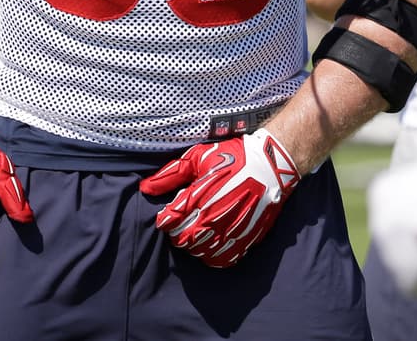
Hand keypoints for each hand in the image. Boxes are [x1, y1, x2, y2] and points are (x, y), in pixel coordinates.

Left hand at [139, 128, 300, 266]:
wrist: (271, 166)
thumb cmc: (232, 158)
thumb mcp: (197, 157)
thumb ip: (170, 174)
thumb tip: (145, 188)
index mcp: (198, 196)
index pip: (169, 222)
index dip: (165, 219)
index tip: (168, 213)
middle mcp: (213, 217)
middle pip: (182, 239)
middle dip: (177, 232)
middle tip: (181, 222)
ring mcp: (230, 231)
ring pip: (200, 251)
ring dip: (193, 244)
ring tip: (196, 231)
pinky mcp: (245, 239)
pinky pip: (222, 259)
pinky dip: (212, 255)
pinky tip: (211, 244)